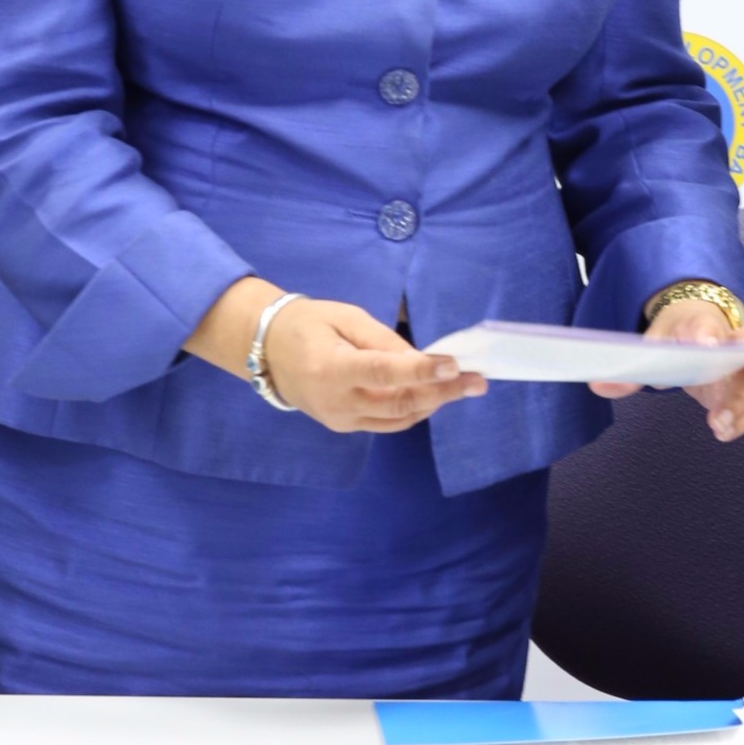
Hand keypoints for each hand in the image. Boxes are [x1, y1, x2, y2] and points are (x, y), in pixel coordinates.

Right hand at [186, 279, 487, 433]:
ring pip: (398, 419)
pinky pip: (387, 423)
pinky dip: (414, 410)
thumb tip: (422, 358)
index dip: (422, 372)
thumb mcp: (346, 318)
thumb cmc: (308, 324)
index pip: (384, 374)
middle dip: (442, 393)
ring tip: (464, 386)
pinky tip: (434, 395)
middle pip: (398, 403)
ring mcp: (340, 420)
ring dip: (434, 403)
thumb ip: (384, 339)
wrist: (266, 351)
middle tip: (477, 381)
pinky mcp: (344, 426)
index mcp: (332, 368)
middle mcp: (336, 401)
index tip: (454, 365)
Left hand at [592, 293, 743, 442]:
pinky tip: (723, 433)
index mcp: (702, 324)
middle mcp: (731, 342)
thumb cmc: (677, 336)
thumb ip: (630, 370)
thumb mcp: (651, 346)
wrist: (699, 327)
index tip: (706, 345)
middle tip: (738, 391)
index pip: (705, 326)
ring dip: (741, 405)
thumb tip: (598, 385)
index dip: (707, 335)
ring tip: (718, 425)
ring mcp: (742, 366)